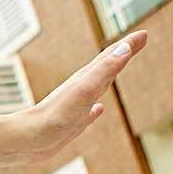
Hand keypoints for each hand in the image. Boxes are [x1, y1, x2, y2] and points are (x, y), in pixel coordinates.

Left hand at [18, 30, 144, 162]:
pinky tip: (97, 109)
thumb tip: (124, 47)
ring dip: (110, 75)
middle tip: (137, 43)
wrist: (29, 139)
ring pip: (97, 85)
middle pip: (106, 66)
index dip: (128, 44)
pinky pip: (88, 112)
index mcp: (86, 79)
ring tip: (118, 70)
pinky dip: (96, 108)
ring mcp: (76, 106)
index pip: (112, 56)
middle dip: (122, 54)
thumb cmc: (55, 116)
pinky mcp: (71, 123)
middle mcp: (81, 89)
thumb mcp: (85, 89)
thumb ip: (104, 69)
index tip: (144, 34)